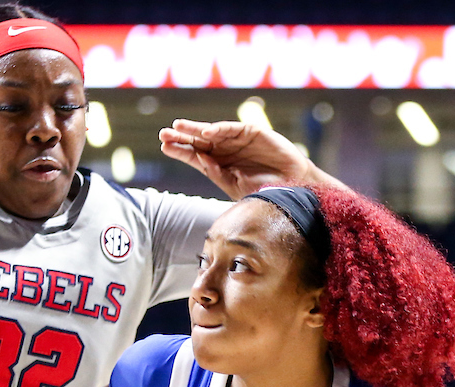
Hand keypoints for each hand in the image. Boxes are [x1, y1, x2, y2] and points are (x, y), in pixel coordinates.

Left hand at [158, 119, 333, 199]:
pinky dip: (220, 129)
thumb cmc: (263, 191)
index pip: (195, 156)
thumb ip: (216, 174)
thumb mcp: (234, 186)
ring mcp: (238, 140)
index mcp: (219, 165)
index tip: (164, 147)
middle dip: (181, 137)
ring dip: (195, 129)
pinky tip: (206, 132)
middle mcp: (226, 150)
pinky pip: (233, 129)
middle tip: (164, 133)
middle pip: (199, 141)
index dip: (180, 151)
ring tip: (178, 126)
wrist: (291, 188)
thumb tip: (199, 159)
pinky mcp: (252, 132)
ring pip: (212, 132)